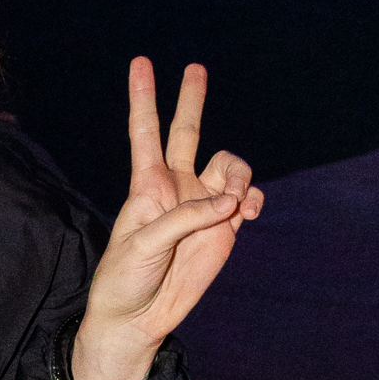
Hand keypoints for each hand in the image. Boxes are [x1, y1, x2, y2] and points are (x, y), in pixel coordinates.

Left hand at [71, 59, 262, 379]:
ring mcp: (202, 204)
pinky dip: (253, 199)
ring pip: (230, 165)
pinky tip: (246, 213)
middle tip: (195, 67)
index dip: (144, 98)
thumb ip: (185, 218)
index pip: (145, 132)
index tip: (140, 63)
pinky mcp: (224, 227)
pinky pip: (247, 198)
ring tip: (233, 201)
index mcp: (146, 184)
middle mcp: (175, 186)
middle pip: (186, 132)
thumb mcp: (144, 244)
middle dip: (191, 99)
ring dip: (238, 174)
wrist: (139, 316)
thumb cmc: (126, 277)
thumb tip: (230, 202)